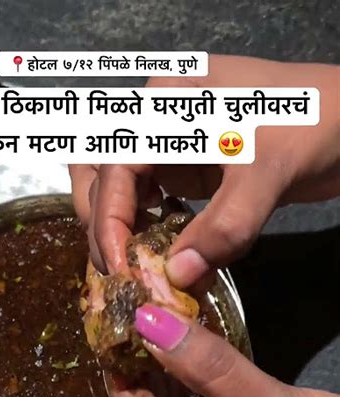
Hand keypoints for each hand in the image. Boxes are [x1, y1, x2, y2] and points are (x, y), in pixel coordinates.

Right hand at [70, 56, 339, 286]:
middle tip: (118, 271)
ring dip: (118, 228)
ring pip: (120, 189)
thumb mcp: (264, 176)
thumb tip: (175, 278)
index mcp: (164, 106)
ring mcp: (174, 147)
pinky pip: (153, 202)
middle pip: (98, 173)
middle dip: (100, 223)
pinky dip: (148, 232)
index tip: (119, 270)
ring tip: (133, 267)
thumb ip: (220, 229)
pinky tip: (161, 258)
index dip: (108, 222)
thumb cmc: (311, 126)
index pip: (112, 169)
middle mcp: (158, 123)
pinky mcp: (191, 170)